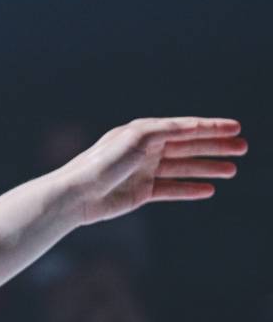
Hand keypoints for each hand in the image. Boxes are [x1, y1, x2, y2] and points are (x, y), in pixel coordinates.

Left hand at [57, 117, 244, 225]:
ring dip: (208, 167)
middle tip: (243, 148)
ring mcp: (143, 171)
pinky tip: (209, 189)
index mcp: (143, 132)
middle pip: (188, 146)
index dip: (211, 127)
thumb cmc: (104, 162)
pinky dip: (189, 189)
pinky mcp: (140, 192)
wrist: (78, 194)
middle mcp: (145, 149)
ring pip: (183, 167)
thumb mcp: (138, 138)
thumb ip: (166, 131)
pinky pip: (171, 189)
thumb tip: (191, 127)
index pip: (184, 127)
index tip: (236, 127)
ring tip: (232, 169)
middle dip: (215, 146)